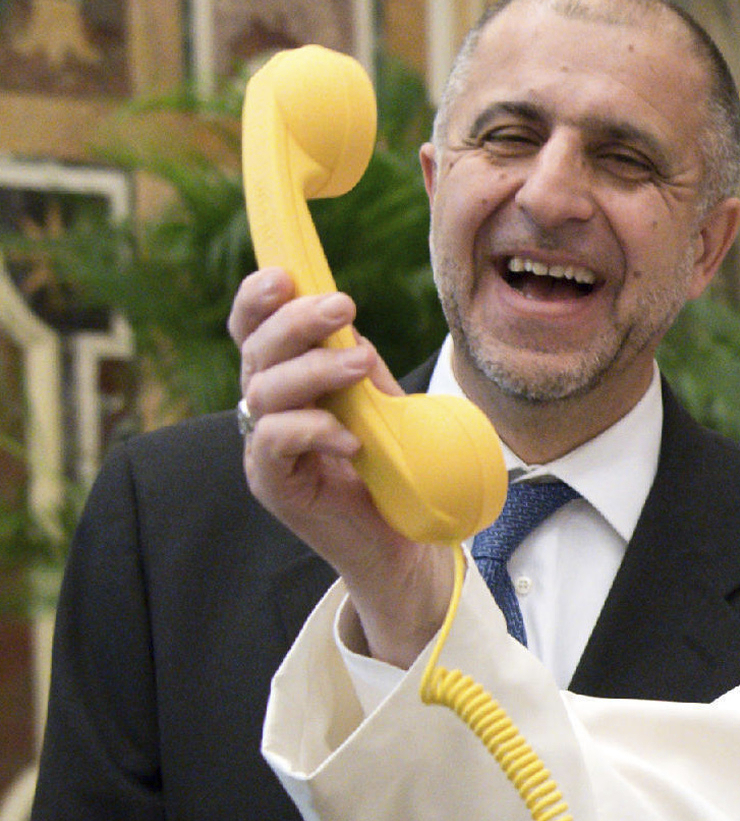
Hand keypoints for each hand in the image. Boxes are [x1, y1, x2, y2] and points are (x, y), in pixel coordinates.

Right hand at [231, 266, 452, 665]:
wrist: (405, 545)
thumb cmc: (393, 472)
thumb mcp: (381, 407)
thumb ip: (358, 368)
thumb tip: (348, 327)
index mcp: (286, 382)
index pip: (253, 331)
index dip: (257, 299)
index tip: (285, 274)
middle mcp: (265, 410)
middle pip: (256, 351)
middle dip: (295, 321)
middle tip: (343, 307)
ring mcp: (265, 449)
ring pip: (263, 391)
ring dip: (313, 371)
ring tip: (362, 368)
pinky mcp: (274, 485)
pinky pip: (272, 442)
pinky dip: (310, 429)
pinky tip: (349, 437)